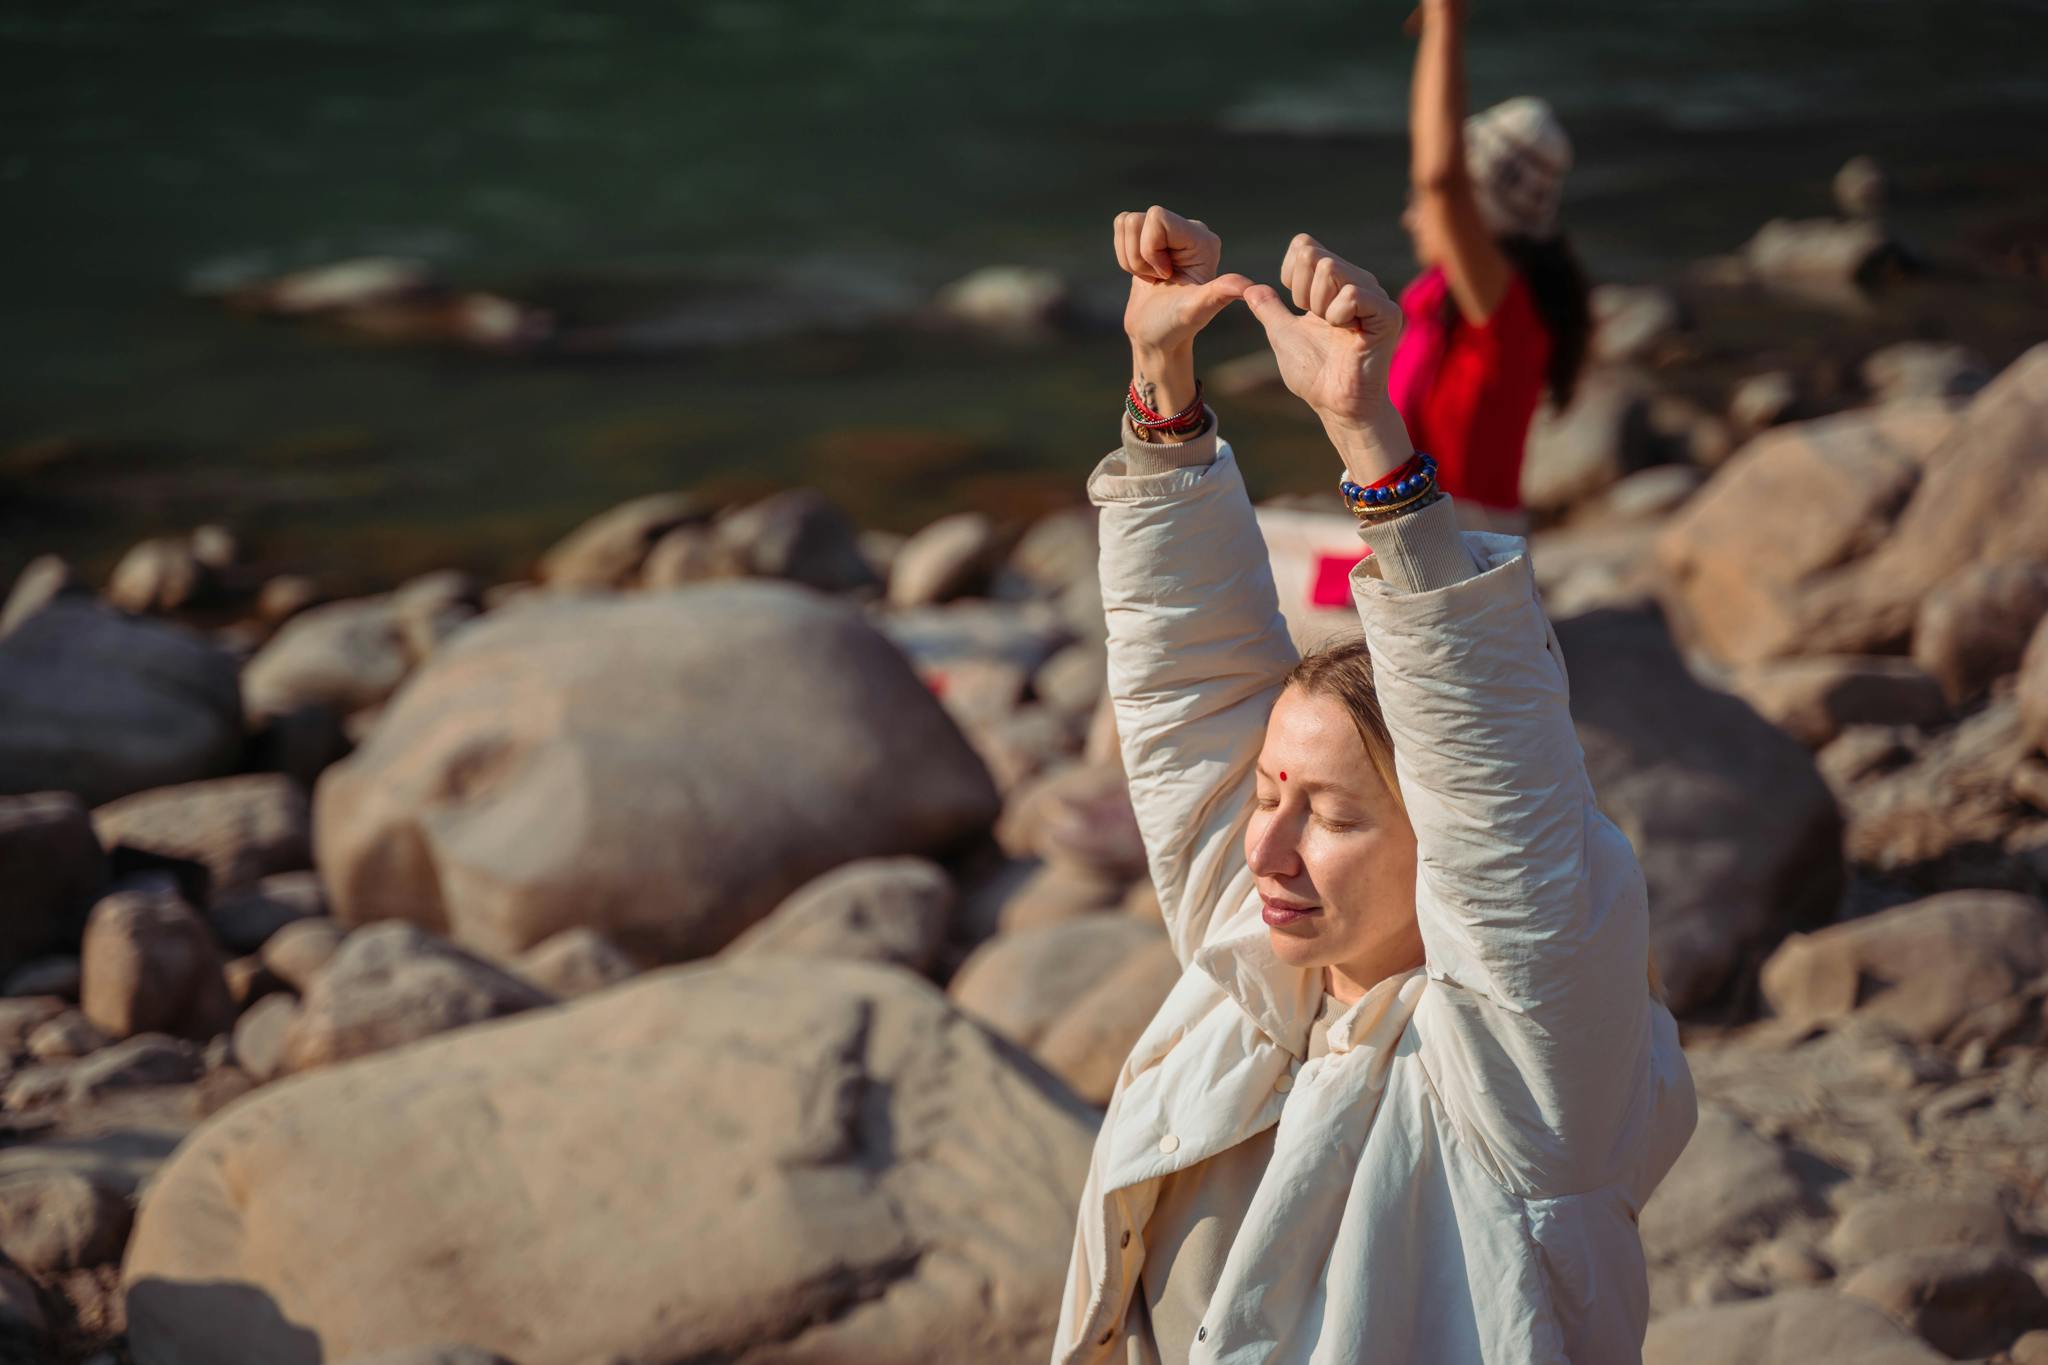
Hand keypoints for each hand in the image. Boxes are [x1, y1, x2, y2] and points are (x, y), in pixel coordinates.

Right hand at [1114, 206, 1250, 420]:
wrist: (1156, 336)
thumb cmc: (1176, 325)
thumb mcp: (1197, 310)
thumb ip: (1219, 293)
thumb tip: (1250, 288)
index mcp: (1203, 240)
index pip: (1157, 217)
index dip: (1151, 249)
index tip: (1166, 275)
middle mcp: (1189, 230)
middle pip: (1139, 220)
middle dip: (1140, 256)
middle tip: (1159, 279)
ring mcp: (1169, 232)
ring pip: (1128, 222)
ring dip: (1132, 258)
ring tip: (1152, 278)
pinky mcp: (1150, 237)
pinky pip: (1122, 226)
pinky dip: (1124, 255)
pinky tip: (1144, 273)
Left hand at [1242, 234, 1413, 478]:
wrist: (1336, 404)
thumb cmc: (1314, 372)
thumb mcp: (1282, 334)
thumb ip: (1267, 308)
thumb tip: (1248, 288)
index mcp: (1335, 282)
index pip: (1304, 245)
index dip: (1290, 277)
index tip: (1302, 309)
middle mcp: (1357, 280)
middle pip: (1313, 254)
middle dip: (1302, 293)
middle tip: (1319, 322)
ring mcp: (1374, 295)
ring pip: (1330, 268)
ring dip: (1320, 306)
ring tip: (1335, 329)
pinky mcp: (1387, 313)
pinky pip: (1352, 293)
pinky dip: (1339, 316)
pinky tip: (1348, 334)